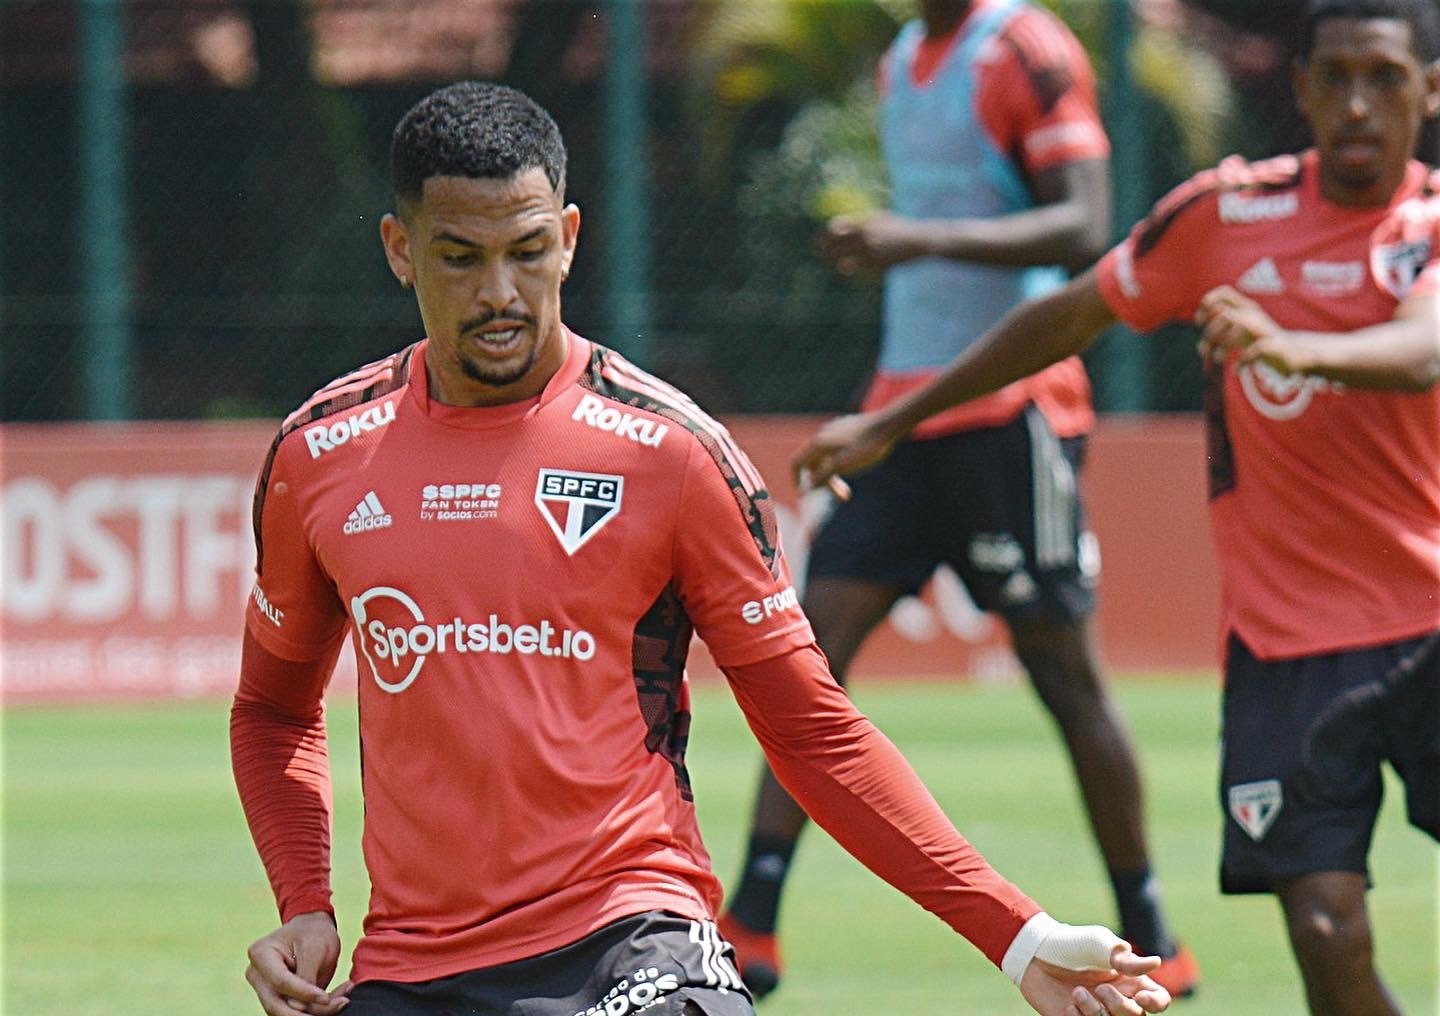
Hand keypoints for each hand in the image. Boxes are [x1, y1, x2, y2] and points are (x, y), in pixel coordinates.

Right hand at [245, 911, 350, 1014]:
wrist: (313, 928)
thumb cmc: (312, 932)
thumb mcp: (314, 948)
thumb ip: (306, 977)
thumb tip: (300, 1008)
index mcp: (261, 955)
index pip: (281, 982)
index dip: (303, 993)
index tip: (326, 998)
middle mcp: (258, 975)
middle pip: (277, 1005)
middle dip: (306, 1012)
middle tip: (336, 1005)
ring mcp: (266, 988)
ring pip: (287, 1012)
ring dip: (316, 1010)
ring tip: (342, 1000)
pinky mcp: (279, 998)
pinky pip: (296, 1010)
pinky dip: (317, 1009)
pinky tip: (338, 999)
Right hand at [791, 411, 903, 491]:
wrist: (890, 424)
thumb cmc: (868, 446)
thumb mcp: (844, 465)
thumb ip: (823, 476)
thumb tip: (807, 488)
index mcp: (819, 443)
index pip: (797, 463)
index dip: (797, 480)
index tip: (806, 496)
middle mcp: (823, 434)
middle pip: (814, 463)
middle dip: (826, 483)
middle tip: (844, 497)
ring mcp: (836, 430)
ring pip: (827, 457)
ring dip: (835, 475)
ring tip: (852, 487)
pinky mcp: (848, 429)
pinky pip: (837, 450)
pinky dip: (841, 463)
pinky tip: (858, 466)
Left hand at [816, 212, 924, 273]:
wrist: (919, 241)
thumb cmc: (898, 227)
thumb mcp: (880, 218)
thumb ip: (861, 221)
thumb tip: (840, 226)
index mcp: (864, 223)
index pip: (835, 228)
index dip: (824, 235)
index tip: (819, 241)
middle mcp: (865, 237)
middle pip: (836, 246)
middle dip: (825, 251)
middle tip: (821, 254)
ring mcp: (871, 252)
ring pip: (845, 261)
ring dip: (838, 263)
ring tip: (837, 265)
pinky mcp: (877, 265)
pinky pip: (859, 268)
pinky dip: (854, 268)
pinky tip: (850, 269)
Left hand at [1018, 923, 1169, 1015]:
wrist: (1034, 954)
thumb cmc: (1070, 944)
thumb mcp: (1098, 945)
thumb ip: (1125, 958)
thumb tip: (1156, 962)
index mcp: (1129, 979)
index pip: (1158, 1000)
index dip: (1157, 1004)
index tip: (1141, 998)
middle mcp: (1117, 999)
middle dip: (1120, 1006)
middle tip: (1100, 988)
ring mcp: (1097, 1012)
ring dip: (1096, 1013)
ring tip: (1077, 993)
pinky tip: (1068, 1005)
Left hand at [1195, 285, 1306, 372]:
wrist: (1296, 353)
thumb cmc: (1262, 342)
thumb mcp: (1240, 335)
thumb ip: (1220, 337)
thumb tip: (1200, 348)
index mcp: (1246, 308)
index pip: (1225, 292)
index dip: (1208, 304)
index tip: (1200, 322)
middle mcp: (1255, 315)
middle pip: (1224, 314)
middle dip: (1210, 333)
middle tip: (1205, 351)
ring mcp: (1264, 329)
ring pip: (1238, 326)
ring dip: (1222, 345)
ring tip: (1217, 359)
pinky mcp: (1274, 345)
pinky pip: (1253, 350)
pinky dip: (1241, 362)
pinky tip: (1236, 371)